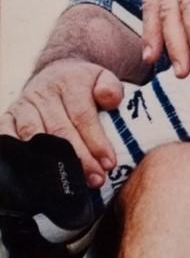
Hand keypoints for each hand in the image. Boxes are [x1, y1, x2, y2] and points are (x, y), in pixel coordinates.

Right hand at [0, 59, 123, 187]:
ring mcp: (23, 106)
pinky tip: (39, 177)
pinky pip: (9, 140)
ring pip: (35, 138)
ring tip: (72, 183)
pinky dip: (23, 159)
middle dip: (79, 159)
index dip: (96, 141)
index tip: (109, 164)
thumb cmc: (83, 84)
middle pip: (59, 131)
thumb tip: (110, 99)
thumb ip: (111, 88)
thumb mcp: (102, 78)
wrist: (55, 74)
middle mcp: (43, 93)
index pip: (82, 115)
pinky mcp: (7, 118)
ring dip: (54, 164)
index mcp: (69, 82)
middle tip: (96, 180)